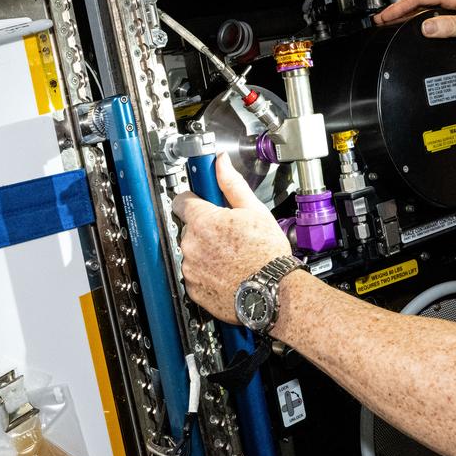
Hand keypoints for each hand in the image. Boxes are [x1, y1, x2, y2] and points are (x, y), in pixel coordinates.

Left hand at [171, 154, 291, 323]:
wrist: (273, 292)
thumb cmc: (267, 254)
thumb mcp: (254, 210)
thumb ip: (231, 183)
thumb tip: (221, 163)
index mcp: (203, 221)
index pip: (181, 200)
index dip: (194, 199)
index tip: (203, 202)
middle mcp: (191, 245)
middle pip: (189, 228)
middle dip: (205, 228)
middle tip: (228, 234)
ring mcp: (191, 269)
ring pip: (192, 252)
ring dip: (205, 251)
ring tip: (231, 256)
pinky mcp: (194, 289)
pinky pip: (195, 275)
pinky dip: (206, 273)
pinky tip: (227, 271)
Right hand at [374, 0, 455, 47]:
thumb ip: (449, 26)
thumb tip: (426, 27)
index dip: (400, 7)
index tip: (386, 16)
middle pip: (421, 0)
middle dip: (400, 10)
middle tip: (383, 20)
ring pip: (428, 6)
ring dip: (410, 14)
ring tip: (394, 22)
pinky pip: (437, 13)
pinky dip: (423, 18)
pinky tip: (419, 26)